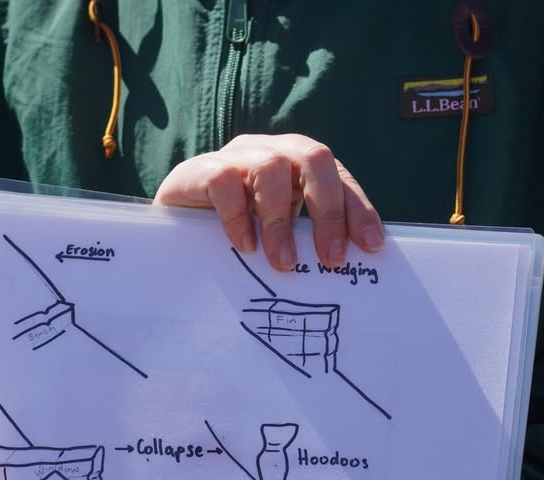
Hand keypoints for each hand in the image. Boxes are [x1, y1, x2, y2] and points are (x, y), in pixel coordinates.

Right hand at [154, 134, 383, 271]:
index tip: (370, 247)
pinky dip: (239, 217)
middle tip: (330, 258)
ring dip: (282, 221)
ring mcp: (236, 156)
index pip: (338, 177)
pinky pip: (225, 183)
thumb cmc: (234, 230)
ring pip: (272, 168)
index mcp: (298, 162)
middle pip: (313, 159)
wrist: (173, 223)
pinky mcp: (202, 169)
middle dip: (328, 211)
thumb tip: (347, 264)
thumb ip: (304, 233)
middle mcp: (272, 150)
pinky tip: (244, 245)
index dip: (358, 210)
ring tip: (283, 263)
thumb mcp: (275, 229)